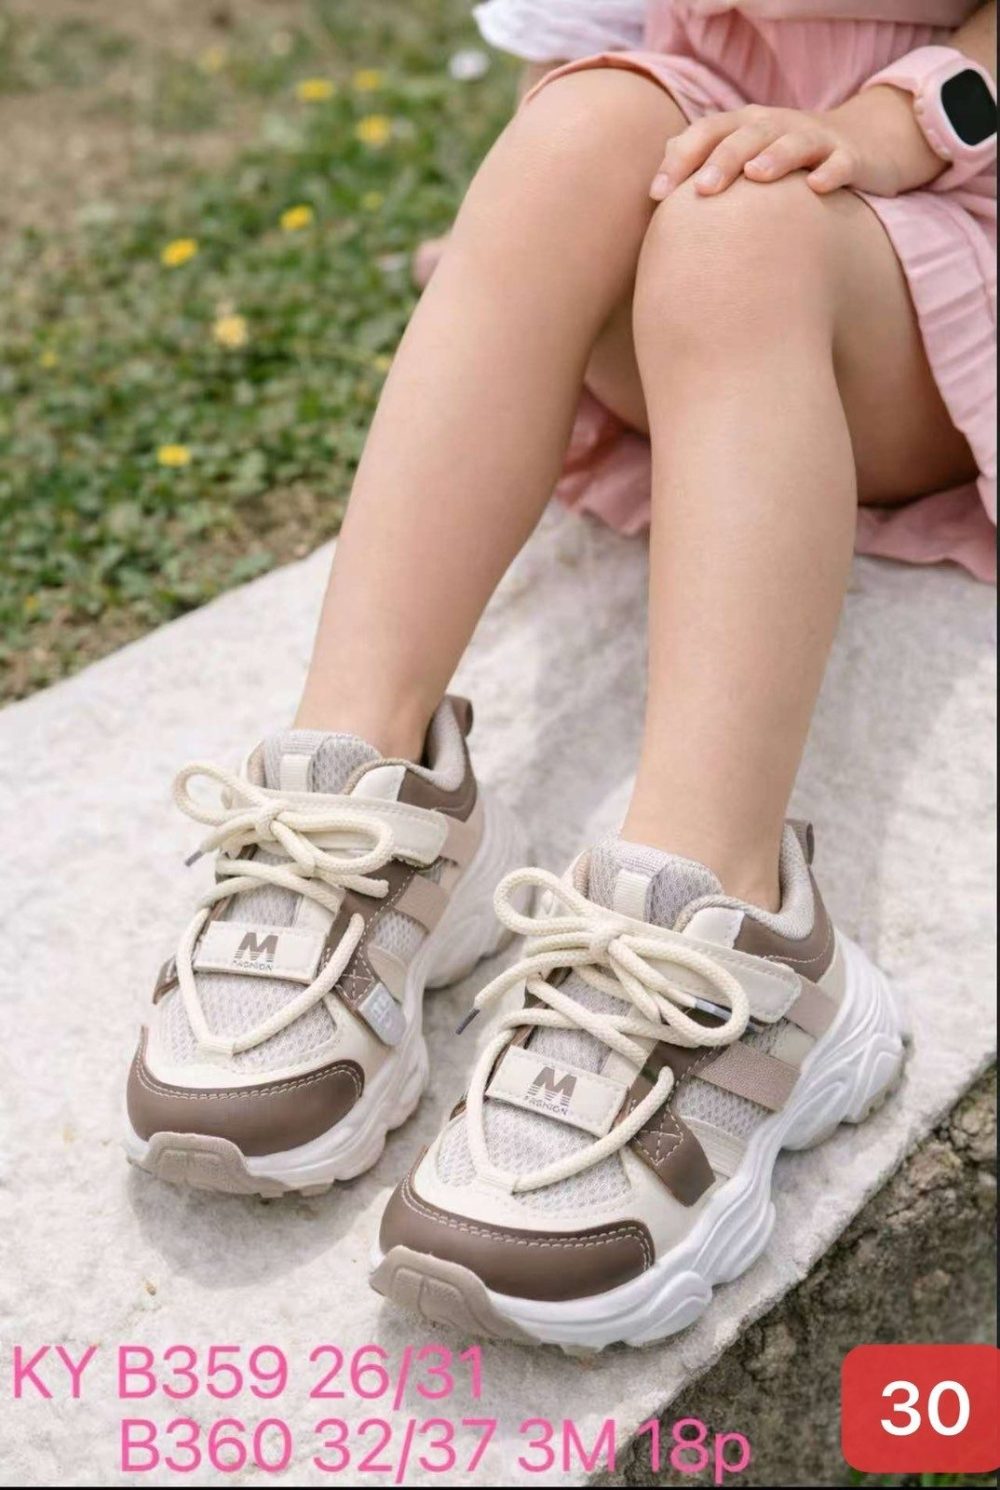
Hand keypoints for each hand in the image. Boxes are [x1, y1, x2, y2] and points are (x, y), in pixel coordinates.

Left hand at [649, 87, 944, 201]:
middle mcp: (779, 125)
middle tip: (702, 191)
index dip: (682, 159)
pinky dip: (831, 171)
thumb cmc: (789, 158)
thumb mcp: (748, 153)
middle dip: (723, 160)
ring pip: (794, 142)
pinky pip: (841, 162)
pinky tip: (817, 187)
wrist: (864, 142)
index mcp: (747, 126)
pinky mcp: (851, 157)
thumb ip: (706, 157)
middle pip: (746, 136)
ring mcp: (817, 138)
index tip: (657, 194)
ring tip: (755, 176)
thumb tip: (661, 169)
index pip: (708, 133)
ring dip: (775, 157)